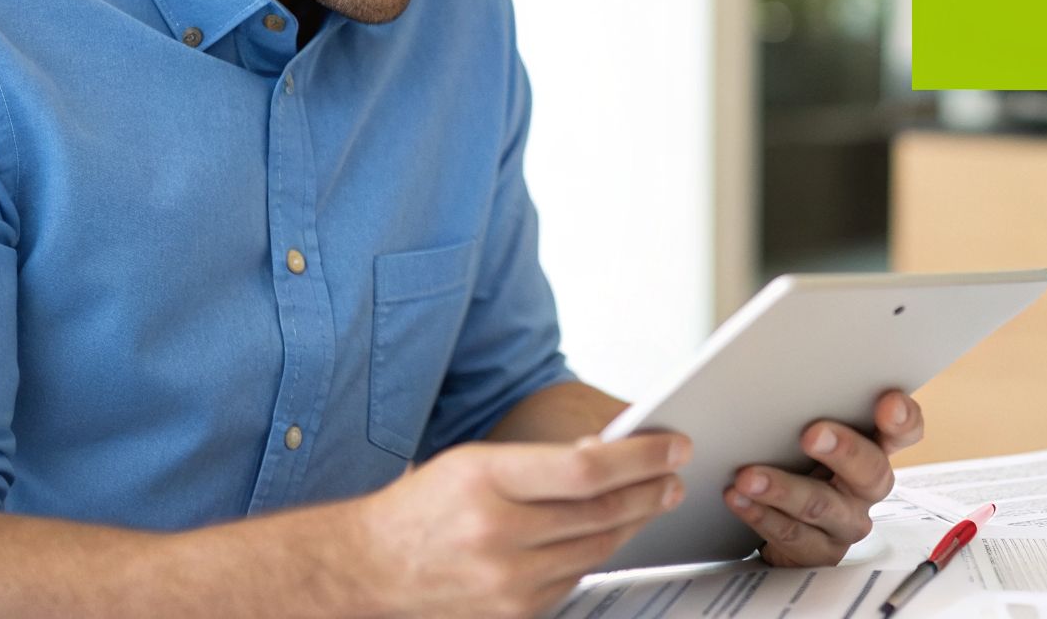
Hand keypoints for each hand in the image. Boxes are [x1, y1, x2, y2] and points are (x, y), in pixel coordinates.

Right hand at [356, 432, 690, 617]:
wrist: (369, 568)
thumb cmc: (426, 505)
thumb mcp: (475, 462)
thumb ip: (540, 461)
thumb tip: (608, 454)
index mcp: (486, 481)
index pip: (586, 468)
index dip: (641, 456)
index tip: (675, 445)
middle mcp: (497, 534)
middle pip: (601, 512)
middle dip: (651, 490)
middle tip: (677, 473)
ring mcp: (506, 581)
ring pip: (597, 548)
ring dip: (635, 522)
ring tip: (656, 498)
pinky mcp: (514, 613)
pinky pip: (575, 577)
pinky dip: (599, 551)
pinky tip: (613, 531)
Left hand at [725, 389, 925, 566]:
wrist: (781, 518)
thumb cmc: (796, 460)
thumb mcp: (807, 430)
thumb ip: (808, 404)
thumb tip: (777, 367)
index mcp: (873, 447)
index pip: (905, 431)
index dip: (903, 419)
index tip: (888, 403)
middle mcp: (866, 487)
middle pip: (872, 472)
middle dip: (842, 450)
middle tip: (812, 434)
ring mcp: (846, 522)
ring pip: (822, 506)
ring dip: (783, 488)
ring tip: (749, 475)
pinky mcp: (819, 551)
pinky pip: (793, 535)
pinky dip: (761, 515)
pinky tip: (739, 498)